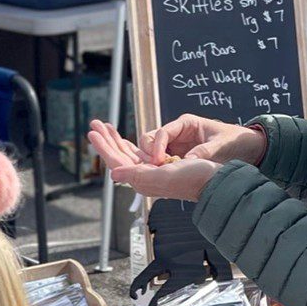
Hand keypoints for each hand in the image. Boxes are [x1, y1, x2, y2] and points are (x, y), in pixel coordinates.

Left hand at [87, 120, 216, 202]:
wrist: (214, 182)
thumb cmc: (193, 178)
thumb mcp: (165, 176)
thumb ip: (137, 175)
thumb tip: (113, 174)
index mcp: (142, 180)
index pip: (116, 161)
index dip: (103, 146)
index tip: (92, 132)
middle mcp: (144, 177)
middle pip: (119, 155)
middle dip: (106, 139)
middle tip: (94, 123)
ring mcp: (151, 172)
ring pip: (127, 153)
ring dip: (115, 139)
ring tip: (105, 127)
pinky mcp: (160, 167)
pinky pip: (139, 155)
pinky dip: (129, 145)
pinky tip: (123, 140)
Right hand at [137, 113, 267, 166]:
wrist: (249, 149)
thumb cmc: (237, 141)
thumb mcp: (222, 145)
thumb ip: (204, 151)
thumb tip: (187, 161)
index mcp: (186, 124)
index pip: (162, 133)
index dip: (156, 147)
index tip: (159, 162)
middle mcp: (178, 134)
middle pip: (150, 141)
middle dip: (148, 155)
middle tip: (155, 170)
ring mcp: (176, 147)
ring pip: (153, 154)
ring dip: (152, 164)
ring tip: (158, 176)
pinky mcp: (179, 159)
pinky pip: (163, 165)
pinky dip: (160, 171)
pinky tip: (164, 179)